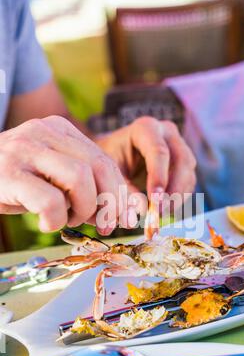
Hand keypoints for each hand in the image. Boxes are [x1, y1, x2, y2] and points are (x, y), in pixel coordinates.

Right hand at [0, 116, 136, 233]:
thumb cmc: (15, 180)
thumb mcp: (51, 174)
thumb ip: (82, 183)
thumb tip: (118, 211)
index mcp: (60, 130)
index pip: (105, 160)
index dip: (119, 193)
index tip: (120, 219)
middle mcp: (45, 132)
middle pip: (98, 167)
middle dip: (108, 203)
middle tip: (103, 226)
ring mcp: (25, 149)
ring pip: (80, 179)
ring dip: (82, 210)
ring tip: (66, 219)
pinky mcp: (9, 173)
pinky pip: (50, 200)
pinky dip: (55, 219)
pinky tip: (45, 222)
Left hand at [97, 117, 196, 203]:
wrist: (115, 154)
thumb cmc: (110, 160)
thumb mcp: (110, 172)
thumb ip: (123, 190)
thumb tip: (143, 210)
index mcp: (146, 128)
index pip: (159, 152)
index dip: (159, 178)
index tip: (155, 201)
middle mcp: (167, 133)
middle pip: (182, 160)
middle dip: (174, 189)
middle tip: (160, 212)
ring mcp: (179, 146)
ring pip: (189, 172)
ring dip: (178, 197)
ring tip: (161, 215)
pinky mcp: (184, 162)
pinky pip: (189, 181)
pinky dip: (180, 198)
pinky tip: (165, 210)